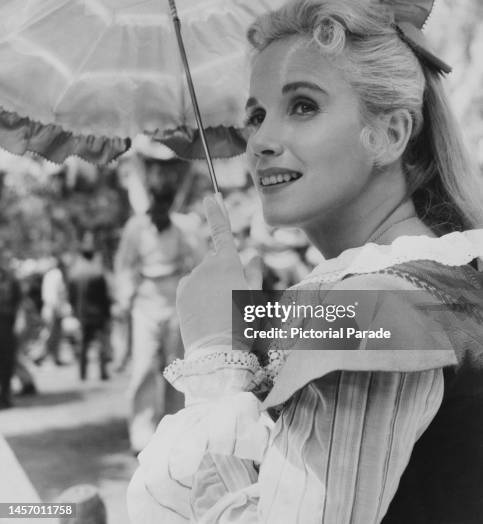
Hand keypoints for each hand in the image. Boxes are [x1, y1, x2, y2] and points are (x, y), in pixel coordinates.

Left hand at [177, 195, 261, 354]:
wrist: (216, 350)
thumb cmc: (243, 322)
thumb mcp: (255, 296)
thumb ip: (254, 272)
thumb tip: (253, 255)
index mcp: (227, 263)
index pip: (222, 231)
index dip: (216, 211)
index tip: (210, 195)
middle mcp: (206, 266)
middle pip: (216, 259)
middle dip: (223, 268)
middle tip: (234, 295)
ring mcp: (191, 279)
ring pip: (204, 274)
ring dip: (211, 283)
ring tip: (221, 309)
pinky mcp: (181, 293)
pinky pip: (192, 286)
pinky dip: (199, 293)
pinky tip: (207, 312)